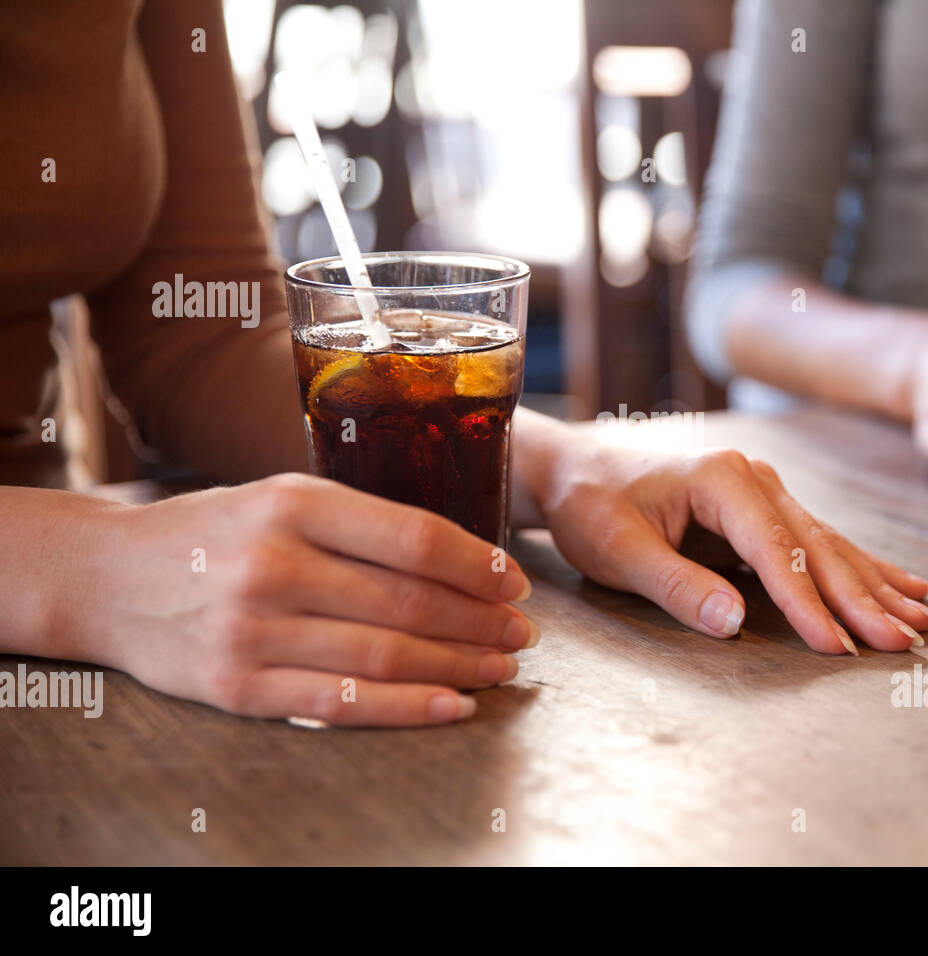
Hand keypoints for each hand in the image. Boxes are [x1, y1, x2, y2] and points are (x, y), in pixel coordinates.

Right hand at [74, 474, 535, 725]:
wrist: (105, 577)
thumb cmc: (215, 531)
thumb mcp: (282, 496)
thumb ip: (361, 521)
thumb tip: (464, 560)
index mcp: (294, 503)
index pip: (415, 540)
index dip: (480, 567)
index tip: (516, 584)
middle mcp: (274, 564)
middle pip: (409, 603)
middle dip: (481, 624)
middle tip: (522, 635)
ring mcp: (252, 630)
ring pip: (383, 656)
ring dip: (457, 667)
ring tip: (499, 669)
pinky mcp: (237, 687)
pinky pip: (339, 705)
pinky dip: (405, 710)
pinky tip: (451, 706)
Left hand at [529, 438, 927, 654]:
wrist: (578, 471)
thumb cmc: (593, 507)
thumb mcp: (619, 549)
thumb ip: (675, 584)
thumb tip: (734, 622)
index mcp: (722, 479)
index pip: (775, 550)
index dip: (807, 603)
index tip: (837, 647)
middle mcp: (755, 478)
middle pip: (817, 546)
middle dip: (861, 599)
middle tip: (903, 642)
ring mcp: (766, 489)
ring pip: (830, 544)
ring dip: (873, 585)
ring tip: (921, 620)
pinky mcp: (765, 508)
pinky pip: (820, 543)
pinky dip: (861, 569)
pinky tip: (902, 586)